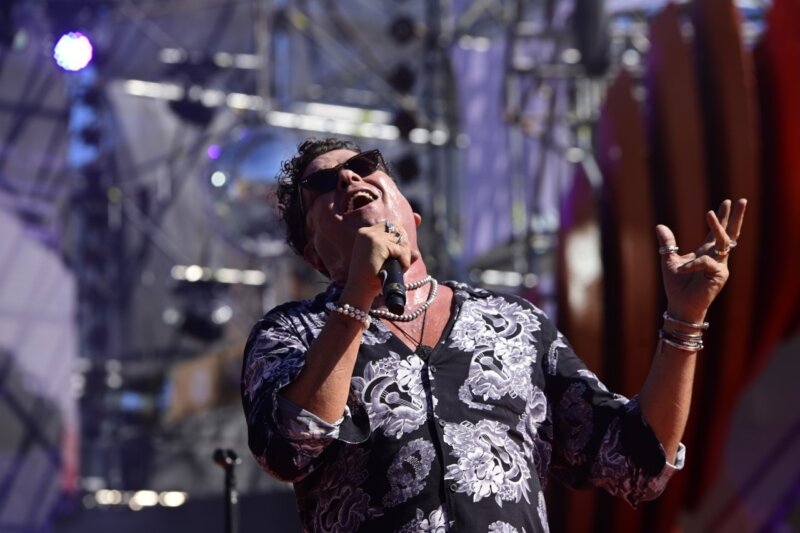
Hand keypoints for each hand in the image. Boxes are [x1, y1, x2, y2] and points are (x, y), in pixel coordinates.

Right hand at [341, 221, 411, 304]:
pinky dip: (404, 261)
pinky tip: (400, 270)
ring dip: (405, 255)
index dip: (402, 235)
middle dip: (405, 245)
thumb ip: (401, 254)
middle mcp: (368, 232)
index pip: (391, 225)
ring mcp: (372, 237)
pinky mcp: (378, 244)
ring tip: (399, 267)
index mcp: (366, 233)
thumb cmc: (373, 279)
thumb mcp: (388, 262)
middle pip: (398, 229)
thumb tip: (417, 253)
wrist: (360, 291)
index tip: (406, 249)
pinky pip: (401, 250)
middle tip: (403, 261)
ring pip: (401, 240)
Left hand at [655, 199, 747, 322]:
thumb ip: (668, 243)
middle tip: (741, 199)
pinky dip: (694, 264)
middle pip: (730, 233)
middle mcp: (715, 257)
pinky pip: (707, 262)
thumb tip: (660, 226)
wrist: (679, 305)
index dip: (722, 217)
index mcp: (705, 252)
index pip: (716, 232)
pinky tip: (683, 270)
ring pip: (723, 241)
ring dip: (717, 227)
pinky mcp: (719, 275)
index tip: (727, 202)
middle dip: (736, 217)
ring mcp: (720, 265)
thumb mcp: (669, 260)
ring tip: (709, 213)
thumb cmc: (676, 285)